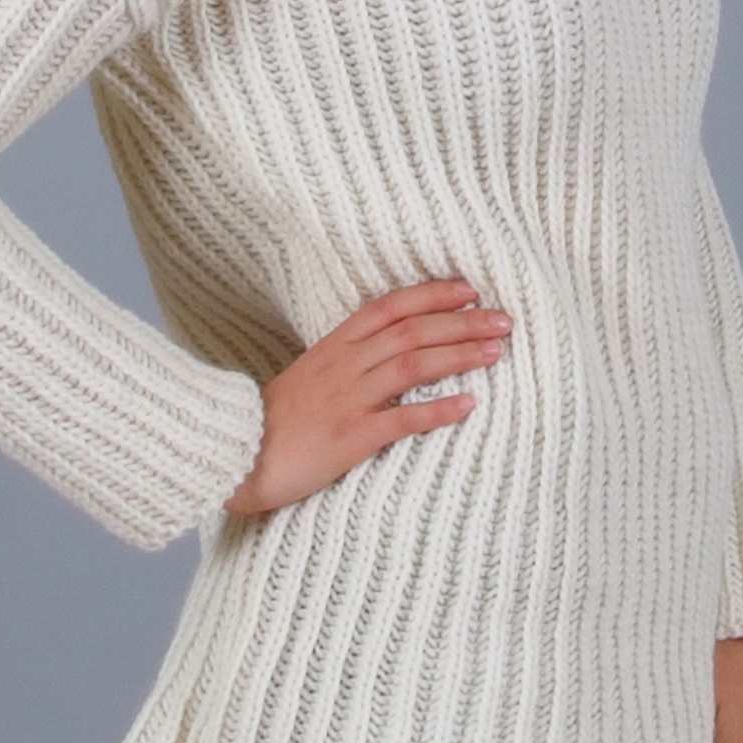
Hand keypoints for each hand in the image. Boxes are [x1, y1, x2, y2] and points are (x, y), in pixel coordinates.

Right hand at [224, 278, 509, 515]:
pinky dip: (436, 410)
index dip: (431, 294)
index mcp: (335, 345)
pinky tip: (467, 405)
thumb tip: (394, 348)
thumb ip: (350, 357)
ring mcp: (348, 398)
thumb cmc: (278, 418)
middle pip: (411, 331)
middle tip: (504, 319)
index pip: (390, 306)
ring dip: (458, 355)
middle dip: (461, 322)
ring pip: (412, 365)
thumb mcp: (311, 373)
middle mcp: (345, 364)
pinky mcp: (350, 437)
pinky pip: (400, 419)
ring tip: (496, 352)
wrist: (239, 454)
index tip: (469, 288)